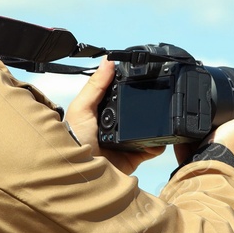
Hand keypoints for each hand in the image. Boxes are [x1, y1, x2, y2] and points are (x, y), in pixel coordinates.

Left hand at [65, 60, 166, 174]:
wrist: (79, 171)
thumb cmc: (73, 140)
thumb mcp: (82, 107)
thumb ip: (95, 85)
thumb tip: (108, 61)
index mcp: (102, 114)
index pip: (120, 97)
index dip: (130, 89)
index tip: (142, 78)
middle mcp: (114, 128)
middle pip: (136, 113)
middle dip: (146, 107)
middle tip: (155, 99)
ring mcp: (125, 143)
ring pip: (147, 130)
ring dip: (155, 125)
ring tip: (160, 118)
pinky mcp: (133, 157)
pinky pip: (151, 149)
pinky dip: (157, 145)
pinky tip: (156, 140)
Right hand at [176, 96, 233, 184]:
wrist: (203, 176)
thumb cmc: (229, 153)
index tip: (233, 128)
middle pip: (232, 155)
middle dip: (221, 145)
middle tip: (210, 134)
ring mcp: (221, 180)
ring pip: (213, 162)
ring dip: (205, 153)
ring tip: (196, 141)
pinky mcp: (202, 182)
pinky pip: (195, 167)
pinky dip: (189, 159)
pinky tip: (183, 148)